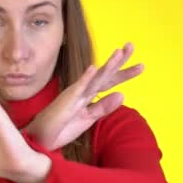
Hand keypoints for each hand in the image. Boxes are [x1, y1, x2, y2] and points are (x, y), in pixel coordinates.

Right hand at [24, 42, 143, 150]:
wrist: (42, 137)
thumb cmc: (63, 127)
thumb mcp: (89, 118)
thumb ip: (104, 107)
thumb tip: (122, 94)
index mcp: (90, 96)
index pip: (110, 82)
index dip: (124, 73)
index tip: (140, 66)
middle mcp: (84, 91)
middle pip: (105, 75)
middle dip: (119, 61)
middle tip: (131, 46)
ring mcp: (75, 94)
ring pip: (95, 78)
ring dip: (107, 66)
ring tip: (119, 53)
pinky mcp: (67, 100)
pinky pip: (78, 88)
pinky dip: (86, 78)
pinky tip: (94, 68)